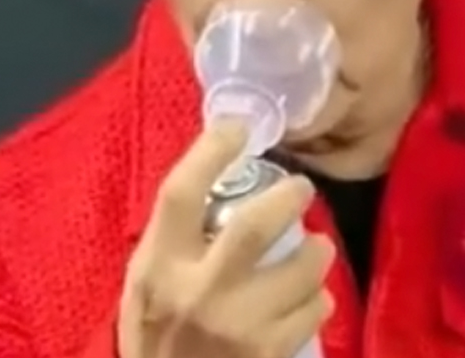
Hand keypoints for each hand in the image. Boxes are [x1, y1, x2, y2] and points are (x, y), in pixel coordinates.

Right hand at [117, 120, 335, 357]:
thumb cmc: (154, 334)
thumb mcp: (146, 280)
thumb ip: (174, 236)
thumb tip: (216, 176)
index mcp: (160, 266)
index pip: (181, 194)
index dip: (211, 151)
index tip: (237, 128)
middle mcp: (198, 293)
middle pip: (254, 226)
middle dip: (288, 197)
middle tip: (302, 189)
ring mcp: (238, 327)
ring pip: (302, 270)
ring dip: (317, 252)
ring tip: (316, 248)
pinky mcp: (269, 355)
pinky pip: (315, 310)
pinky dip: (318, 297)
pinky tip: (307, 297)